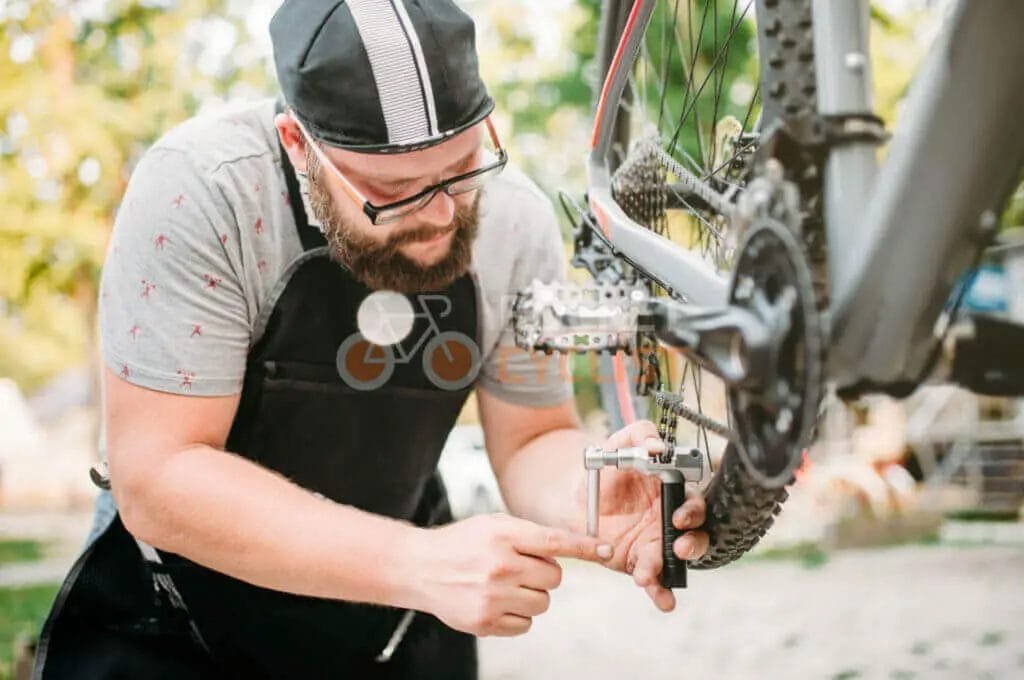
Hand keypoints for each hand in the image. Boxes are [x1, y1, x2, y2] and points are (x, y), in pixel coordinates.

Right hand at [412, 513, 612, 636]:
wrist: (421, 568)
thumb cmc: (461, 544)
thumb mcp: (494, 525)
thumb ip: (529, 535)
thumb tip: (568, 548)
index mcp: (504, 535)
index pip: (555, 542)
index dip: (585, 547)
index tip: (606, 551)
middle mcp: (500, 565)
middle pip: (554, 577)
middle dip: (543, 573)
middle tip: (519, 568)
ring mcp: (493, 596)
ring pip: (543, 603)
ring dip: (532, 595)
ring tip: (506, 585)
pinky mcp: (486, 622)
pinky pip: (525, 624)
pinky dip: (517, 615)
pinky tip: (497, 601)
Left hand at [578, 420, 709, 612]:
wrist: (576, 495)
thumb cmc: (604, 466)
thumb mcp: (619, 443)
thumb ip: (640, 435)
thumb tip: (658, 446)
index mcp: (672, 490)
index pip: (692, 501)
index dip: (692, 511)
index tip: (679, 518)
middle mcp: (671, 518)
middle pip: (695, 534)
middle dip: (691, 543)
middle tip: (677, 547)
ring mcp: (658, 542)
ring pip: (676, 560)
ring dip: (671, 570)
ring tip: (648, 574)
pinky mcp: (642, 562)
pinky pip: (657, 579)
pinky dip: (661, 592)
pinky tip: (663, 601)